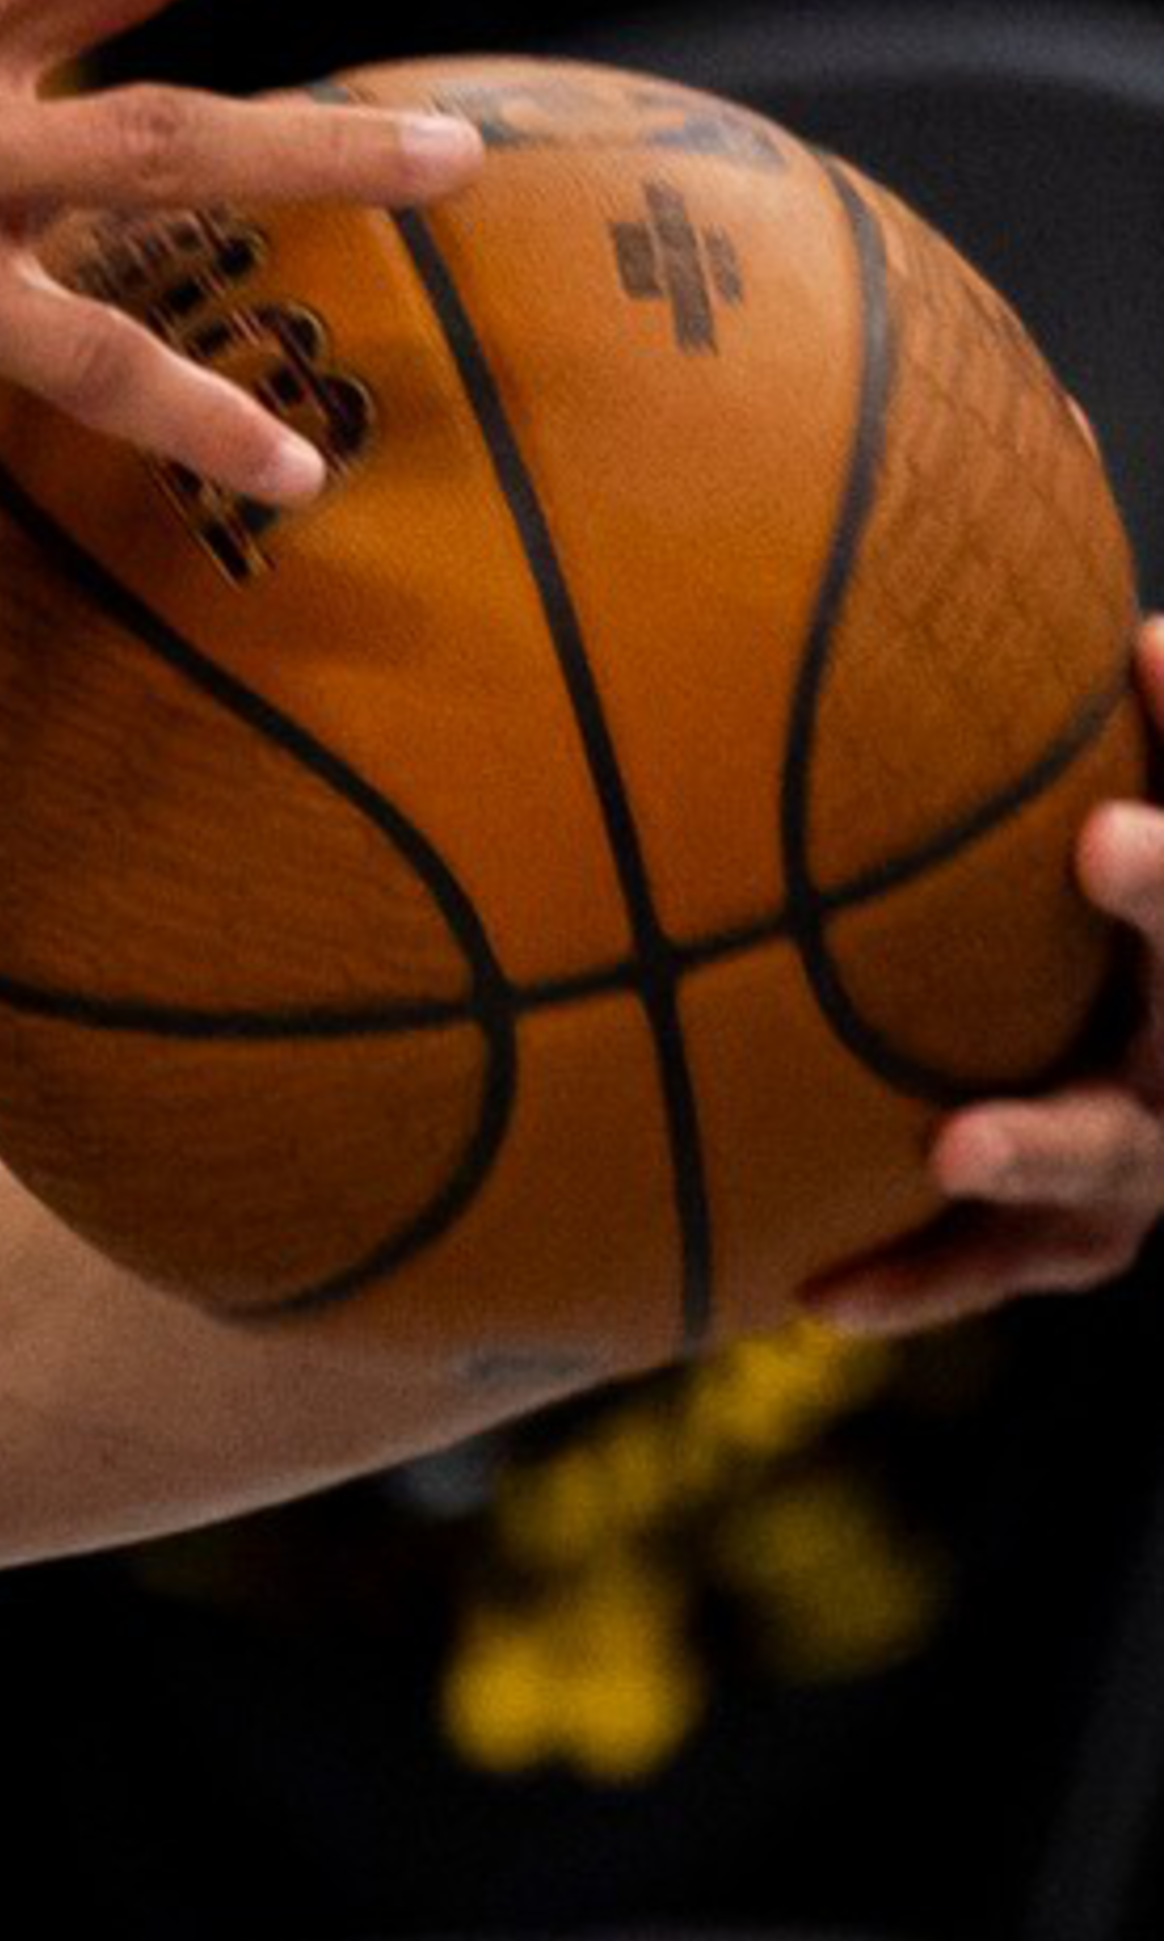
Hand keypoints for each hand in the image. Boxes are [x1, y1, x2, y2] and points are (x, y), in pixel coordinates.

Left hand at [805, 628, 1163, 1334]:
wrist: (1147, 1048)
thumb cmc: (1125, 908)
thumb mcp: (1156, 828)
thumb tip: (1153, 641)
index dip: (1163, 876)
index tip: (1096, 829)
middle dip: (1142, 959)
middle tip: (1079, 891)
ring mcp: (1142, 1163)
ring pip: (1102, 1184)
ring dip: (1034, 1161)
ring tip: (953, 1149)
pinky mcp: (1075, 1235)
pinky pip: (996, 1265)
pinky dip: (915, 1283)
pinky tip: (812, 1299)